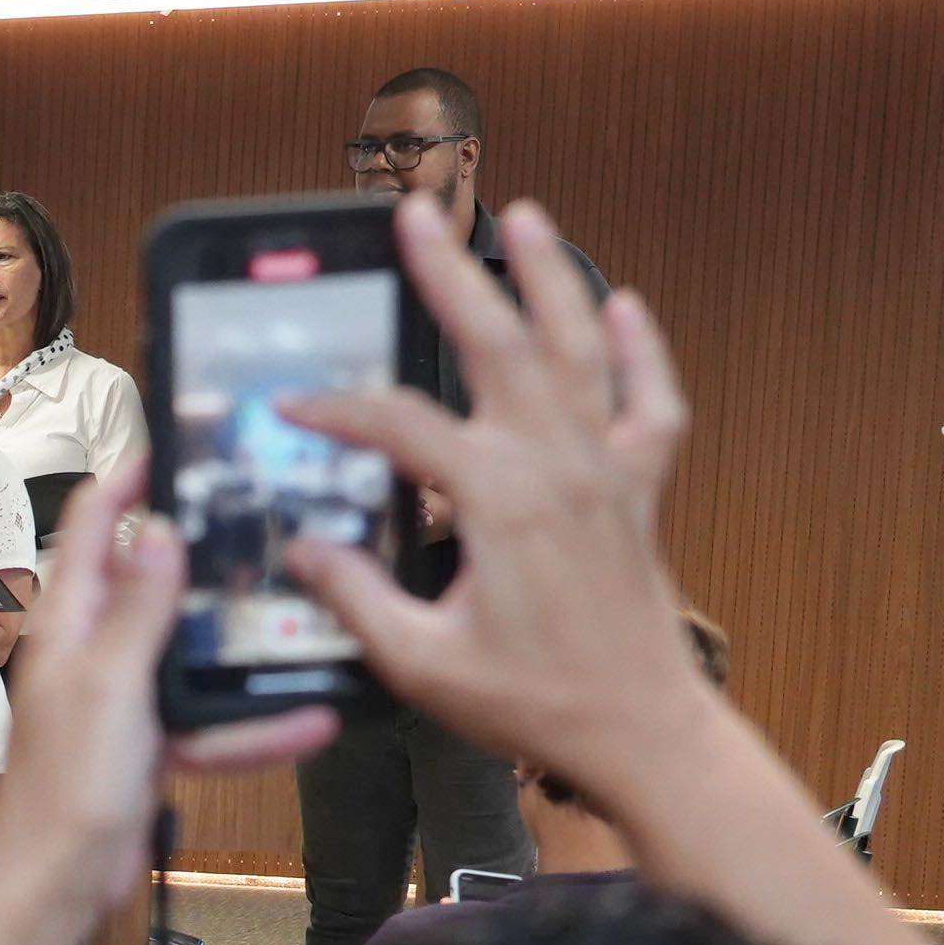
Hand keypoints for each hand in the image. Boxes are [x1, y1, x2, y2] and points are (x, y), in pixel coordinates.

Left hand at [0, 458, 332, 925]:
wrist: (56, 885)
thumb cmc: (59, 794)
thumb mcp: (109, 687)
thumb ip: (137, 613)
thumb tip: (160, 538)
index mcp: (68, 628)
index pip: (95, 530)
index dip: (129, 483)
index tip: (175, 446)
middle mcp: (93, 655)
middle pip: (153, 585)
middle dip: (205, 560)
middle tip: (261, 525)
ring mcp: (122, 701)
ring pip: (194, 658)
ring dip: (244, 654)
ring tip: (303, 628)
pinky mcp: (148, 746)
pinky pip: (211, 723)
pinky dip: (253, 725)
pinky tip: (305, 720)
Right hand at [282, 196, 714, 804]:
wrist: (638, 729)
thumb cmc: (534, 702)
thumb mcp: (420, 663)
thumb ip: (357, 598)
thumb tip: (307, 550)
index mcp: (498, 501)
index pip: (399, 426)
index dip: (337, 410)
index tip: (294, 408)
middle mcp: (556, 466)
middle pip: (496, 343)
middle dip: (450, 273)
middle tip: (417, 215)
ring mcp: (604, 471)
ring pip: (578, 349)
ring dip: (550, 277)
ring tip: (525, 218)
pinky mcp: (636, 490)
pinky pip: (649, 403)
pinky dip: (641, 350)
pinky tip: (624, 309)